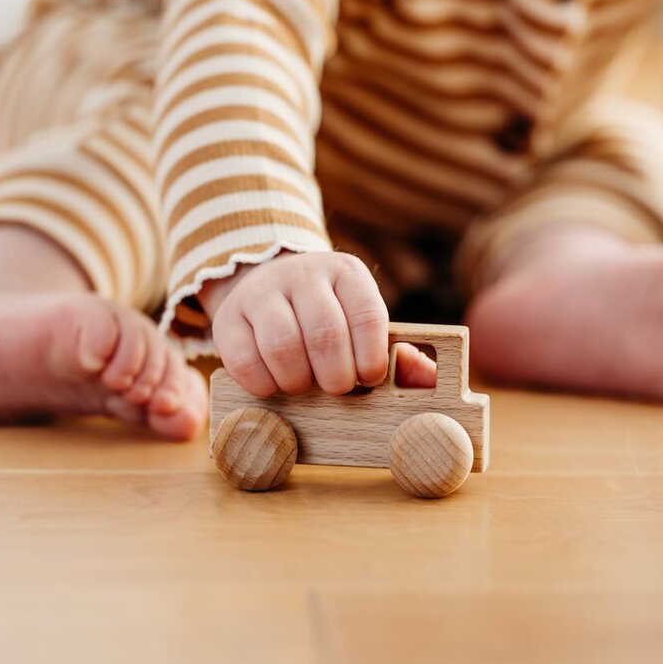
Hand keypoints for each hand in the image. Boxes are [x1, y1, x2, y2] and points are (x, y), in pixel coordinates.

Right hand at [200, 251, 391, 395]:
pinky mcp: (229, 317)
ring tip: (306, 385)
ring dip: (299, 381)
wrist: (269, 287)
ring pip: (282, 346)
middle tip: (337, 389)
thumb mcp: (363, 325)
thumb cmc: (329, 319)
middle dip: (336, 375)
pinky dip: (264, 384)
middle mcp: (303, 274)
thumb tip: (433, 384)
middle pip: (325, 333)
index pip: (367, 313)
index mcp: (346, 274)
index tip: (369, 377)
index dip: (371, 355)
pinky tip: (276, 384)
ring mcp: (262, 293)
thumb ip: (399, 356)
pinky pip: (244, 359)